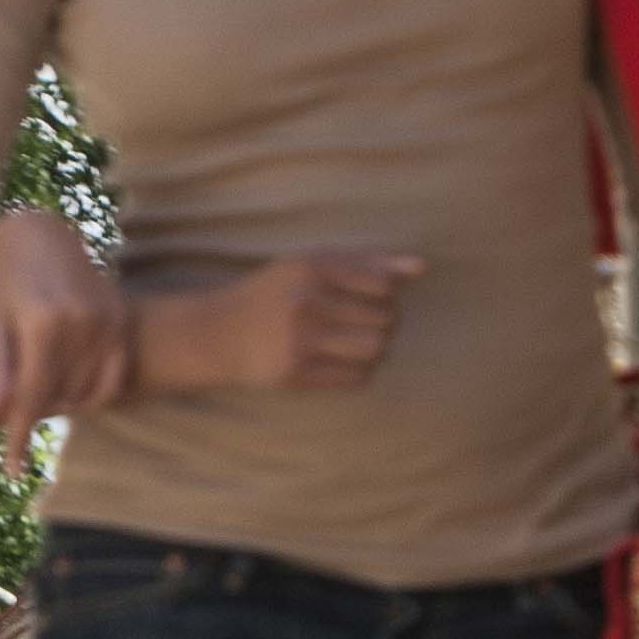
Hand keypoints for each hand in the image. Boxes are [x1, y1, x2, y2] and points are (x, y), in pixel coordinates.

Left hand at [0, 209, 130, 474]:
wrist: (39, 236)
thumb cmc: (6, 283)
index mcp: (43, 324)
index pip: (30, 397)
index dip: (19, 438)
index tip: (11, 472)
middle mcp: (81, 322)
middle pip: (58, 398)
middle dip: (35, 412)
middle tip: (17, 410)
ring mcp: (107, 320)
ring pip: (85, 394)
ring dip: (61, 404)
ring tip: (40, 389)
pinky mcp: (122, 319)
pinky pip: (112, 379)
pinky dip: (92, 395)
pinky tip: (70, 391)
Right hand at [187, 247, 423, 393]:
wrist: (218, 332)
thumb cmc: (274, 293)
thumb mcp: (311, 264)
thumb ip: (367, 261)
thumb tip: (421, 268)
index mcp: (311, 267)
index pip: (383, 285)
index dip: (387, 295)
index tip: (371, 298)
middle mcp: (306, 301)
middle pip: (384, 319)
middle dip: (384, 323)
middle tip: (364, 323)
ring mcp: (300, 340)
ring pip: (375, 349)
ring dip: (376, 349)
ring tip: (359, 343)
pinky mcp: (296, 374)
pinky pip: (356, 377)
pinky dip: (359, 371)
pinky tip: (341, 361)